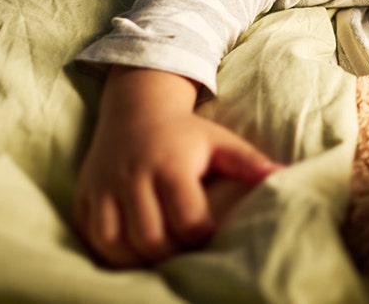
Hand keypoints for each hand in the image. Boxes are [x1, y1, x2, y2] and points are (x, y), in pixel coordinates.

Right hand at [72, 67, 280, 267]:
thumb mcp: (220, 141)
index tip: (211, 236)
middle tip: (184, 252)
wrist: (135, 109)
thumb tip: (284, 175)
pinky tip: (132, 251)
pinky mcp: (84, 195)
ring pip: (114, 242)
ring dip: (137, 259)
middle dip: (171, 254)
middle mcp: (134, 176)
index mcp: (171, 165)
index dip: (202, 237)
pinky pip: (91, 237)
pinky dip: (110, 252)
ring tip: (158, 255)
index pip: (188, 219)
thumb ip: (249, 162)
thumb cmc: (186, 133)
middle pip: (150, 237)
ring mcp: (104, 186)